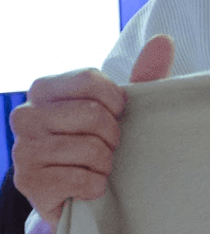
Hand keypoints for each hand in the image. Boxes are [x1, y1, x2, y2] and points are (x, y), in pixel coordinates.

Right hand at [11, 35, 174, 229]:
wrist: (82, 193)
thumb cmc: (102, 141)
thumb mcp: (123, 106)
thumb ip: (145, 73)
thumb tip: (164, 40)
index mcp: (45, 89)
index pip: (90, 80)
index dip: (115, 101)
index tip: (117, 114)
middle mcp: (25, 115)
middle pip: (92, 113)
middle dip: (112, 134)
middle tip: (108, 146)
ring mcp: (22, 150)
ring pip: (89, 147)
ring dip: (105, 161)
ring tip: (97, 165)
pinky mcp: (28, 182)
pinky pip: (80, 178)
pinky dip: (96, 184)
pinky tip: (88, 184)